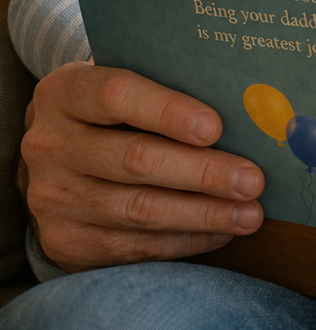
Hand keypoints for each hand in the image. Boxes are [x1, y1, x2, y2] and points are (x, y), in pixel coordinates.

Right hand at [21, 61, 264, 272]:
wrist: (59, 153)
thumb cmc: (115, 109)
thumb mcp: (128, 82)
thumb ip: (169, 85)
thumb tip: (245, 105)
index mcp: (66, 92)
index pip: (117, 95)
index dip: (169, 111)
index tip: (216, 128)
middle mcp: (50, 145)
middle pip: (136, 159)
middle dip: (203, 172)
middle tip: (252, 180)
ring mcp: (52, 198)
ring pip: (139, 210)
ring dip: (203, 213)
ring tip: (250, 212)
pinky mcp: (64, 242)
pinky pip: (133, 247)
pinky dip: (184, 240)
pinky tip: (221, 230)